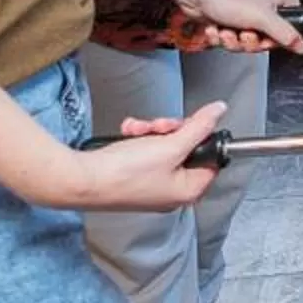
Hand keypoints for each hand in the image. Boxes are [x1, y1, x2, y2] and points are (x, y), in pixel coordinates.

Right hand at [57, 100, 225, 211]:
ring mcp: (152, 183)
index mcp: (189, 190)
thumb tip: (219, 111)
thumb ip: (199, 127)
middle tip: (159, 127)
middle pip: (187, 148)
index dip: (203, 137)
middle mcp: (173, 190)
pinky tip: (128, 133)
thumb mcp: (171, 145)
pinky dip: (137, 138)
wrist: (83, 179)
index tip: (193, 123)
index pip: (212, 159)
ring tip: (138, 130)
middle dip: (171, 130)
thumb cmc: (125, 172)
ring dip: (152, 131)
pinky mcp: (134, 175)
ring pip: (165, 145)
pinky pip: (145, 150)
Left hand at [175, 0, 302, 54]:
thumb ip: (286, 34)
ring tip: (226, 29)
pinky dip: (221, 39)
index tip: (265, 36)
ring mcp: (249, 18)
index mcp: (282, 2)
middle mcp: (267, 10)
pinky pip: (232, 43)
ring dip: (232, 41)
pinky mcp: (233, 25)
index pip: (289, 33)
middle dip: (249, 42)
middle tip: (243, 32)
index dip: (274, 40)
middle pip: (266, 43)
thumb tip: (302, 46)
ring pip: (247, 45)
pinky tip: (217, 28)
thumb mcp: (263, 18)